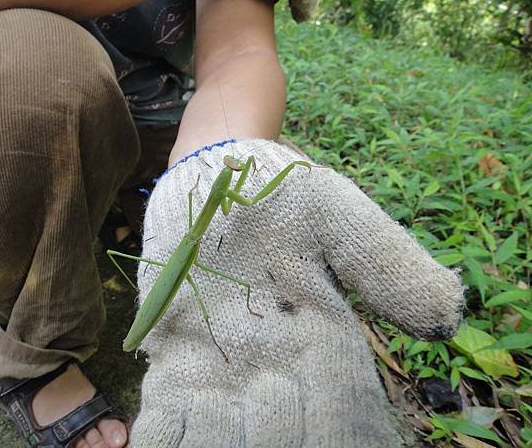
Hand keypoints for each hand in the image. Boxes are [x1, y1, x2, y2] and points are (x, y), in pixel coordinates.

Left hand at [128, 139, 462, 446]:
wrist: (217, 179)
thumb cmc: (283, 195)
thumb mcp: (339, 217)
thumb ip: (385, 262)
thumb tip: (447, 317)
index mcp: (322, 348)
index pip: (339, 418)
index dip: (334, 438)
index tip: (334, 443)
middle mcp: (272, 370)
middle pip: (277, 436)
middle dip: (271, 441)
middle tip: (261, 429)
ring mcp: (219, 369)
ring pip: (217, 435)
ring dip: (211, 446)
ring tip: (206, 446)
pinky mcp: (172, 360)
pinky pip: (166, 416)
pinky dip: (162, 436)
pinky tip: (153, 444)